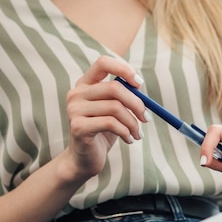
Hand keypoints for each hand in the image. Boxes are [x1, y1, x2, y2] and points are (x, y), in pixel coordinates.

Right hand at [63, 56, 149, 180]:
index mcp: (85, 84)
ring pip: (115, 108)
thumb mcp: (115, 110)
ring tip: (138, 134)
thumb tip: (140, 85)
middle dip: (137, 104)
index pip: (103, 63)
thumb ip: (124, 95)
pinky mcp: (78, 127)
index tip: (140, 84)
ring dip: (133, 123)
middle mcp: (76, 93)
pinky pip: (111, 124)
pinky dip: (126, 132)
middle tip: (146, 118)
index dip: (124, 70)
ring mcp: (74, 110)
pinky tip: (129, 139)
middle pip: (114, 88)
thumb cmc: (103, 131)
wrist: (84, 159)